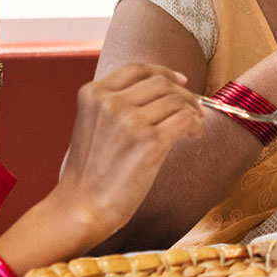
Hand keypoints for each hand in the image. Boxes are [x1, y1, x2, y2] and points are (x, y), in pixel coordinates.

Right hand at [51, 63, 204, 236]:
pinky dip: (195, 125)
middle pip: (161, 83)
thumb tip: (158, 95)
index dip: (164, 72)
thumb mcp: (91, 125)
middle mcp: (110, 102)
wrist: (81, 207)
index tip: (181, 81)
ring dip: (192, 111)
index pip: (137, 69)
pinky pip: (185, 120)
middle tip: (195, 109)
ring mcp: (130, 120)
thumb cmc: (88, 174)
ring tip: (194, 127)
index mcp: (93, 94)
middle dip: (183, 94)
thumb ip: (114, 105)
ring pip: (176, 101)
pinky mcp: (150, 141)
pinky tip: (193, 135)